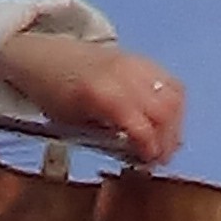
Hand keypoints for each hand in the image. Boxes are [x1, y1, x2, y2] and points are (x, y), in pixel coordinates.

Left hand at [0, 31, 184, 162]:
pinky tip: (165, 123)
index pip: (142, 126)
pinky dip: (174, 106)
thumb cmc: (54, 94)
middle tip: (159, 159)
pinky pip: (172, 83)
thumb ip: (106, 140)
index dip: (151, 150)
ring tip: (164, 143)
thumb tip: (137, 156)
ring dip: (175, 124)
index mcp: (101, 93)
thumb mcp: (72, 125)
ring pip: (175, 96)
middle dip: (167, 141)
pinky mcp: (144, 60)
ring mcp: (136, 63)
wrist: (46, 56)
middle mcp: (124, 75)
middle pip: (166, 111)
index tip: (149, 164)